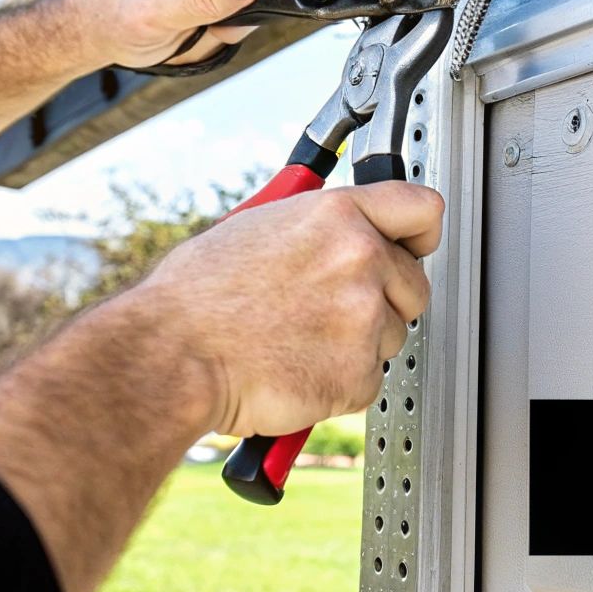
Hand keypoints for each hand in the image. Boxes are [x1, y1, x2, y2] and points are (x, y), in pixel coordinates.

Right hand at [0, 180, 443, 591]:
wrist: (171, 355)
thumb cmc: (196, 297)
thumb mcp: (257, 228)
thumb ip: (317, 227)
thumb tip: (340, 233)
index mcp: (336, 214)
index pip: (422, 208)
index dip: (420, 233)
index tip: (415, 245)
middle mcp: (360, 258)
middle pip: (415, 284)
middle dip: (383, 302)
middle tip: (328, 312)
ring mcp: (364, 318)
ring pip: (393, 336)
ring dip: (358, 345)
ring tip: (297, 340)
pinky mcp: (358, 373)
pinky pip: (369, 380)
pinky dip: (339, 383)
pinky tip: (295, 368)